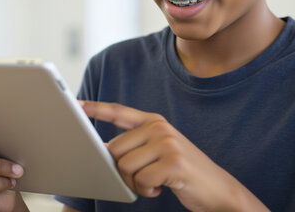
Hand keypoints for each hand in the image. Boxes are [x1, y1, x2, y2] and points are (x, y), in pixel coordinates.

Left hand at [79, 101, 268, 211]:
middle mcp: (159, 127)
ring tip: (154, 182)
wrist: (218, 189)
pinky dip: (147, 191)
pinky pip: (141, 181)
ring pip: (124, 167)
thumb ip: (134, 145)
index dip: (95, 108)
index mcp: (154, 121)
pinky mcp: (174, 162)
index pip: (118, 111)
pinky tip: (161, 188)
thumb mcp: (159, 152)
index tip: (76, 104)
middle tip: (143, 178)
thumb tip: (102, 149)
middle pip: (114, 150)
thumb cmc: (182, 172)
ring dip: (135, 183)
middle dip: (122, 172)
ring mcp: (168, 143)